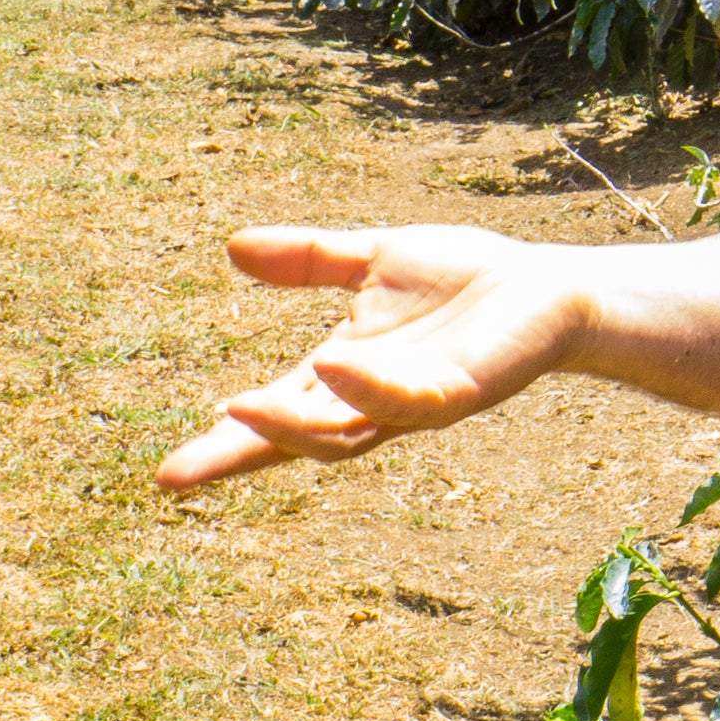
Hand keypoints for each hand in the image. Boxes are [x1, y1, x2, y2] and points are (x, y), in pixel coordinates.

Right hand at [152, 224, 586, 490]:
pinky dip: (370, 387)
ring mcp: (417, 402)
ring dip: (292, 423)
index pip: (277, 413)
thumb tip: (233, 246)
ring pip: (346, 433)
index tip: (168, 474)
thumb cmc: (468, 281)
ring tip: (238, 406)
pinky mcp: (462, 392)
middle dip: (243, 453)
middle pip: (298, 440)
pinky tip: (336, 364)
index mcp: (348, 376)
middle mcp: (375, 401)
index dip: (226, 444)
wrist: (551, 286)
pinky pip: (410, 399)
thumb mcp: (376, 260)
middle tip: (181, 474)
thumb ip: (311, 258)